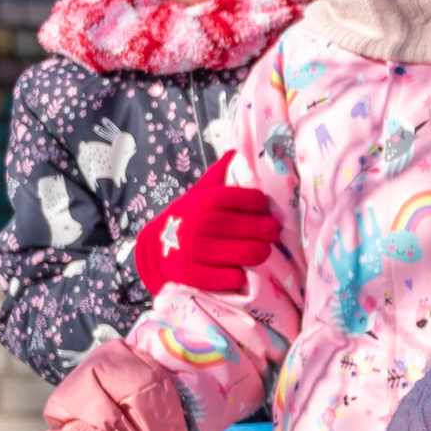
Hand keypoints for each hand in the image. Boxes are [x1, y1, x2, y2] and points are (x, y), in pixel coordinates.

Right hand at [134, 159, 279, 298]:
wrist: (156, 249)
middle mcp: (192, 225)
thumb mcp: (198, 195)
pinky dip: (233, 277)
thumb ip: (217, 177)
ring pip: (228, 252)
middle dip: (260, 228)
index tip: (265, 205)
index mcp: (198, 203)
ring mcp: (188, 251)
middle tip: (274, 232)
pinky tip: (244, 275)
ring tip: (265, 251)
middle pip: (232, 226)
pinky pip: (215, 278)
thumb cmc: (188, 220)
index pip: (228, 197)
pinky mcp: (187, 275)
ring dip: (253, 252)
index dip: (252, 200)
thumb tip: (235, 152)